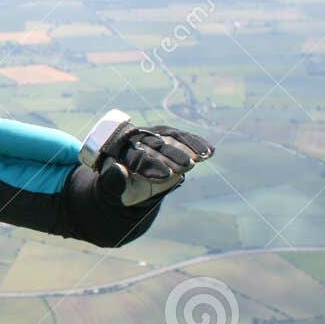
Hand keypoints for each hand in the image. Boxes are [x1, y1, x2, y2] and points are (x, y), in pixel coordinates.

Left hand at [97, 124, 214, 206]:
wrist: (132, 179)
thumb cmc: (122, 187)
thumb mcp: (115, 189)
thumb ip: (115, 180)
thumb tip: (118, 169)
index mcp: (119, 150)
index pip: (136, 156)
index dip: (152, 165)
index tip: (167, 176)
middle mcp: (136, 138)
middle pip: (155, 144)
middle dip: (172, 154)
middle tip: (188, 165)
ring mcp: (153, 134)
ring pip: (170, 137)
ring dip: (187, 146)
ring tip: (202, 156)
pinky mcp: (167, 136)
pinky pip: (182, 137)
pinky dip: (196, 143)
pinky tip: (209, 151)